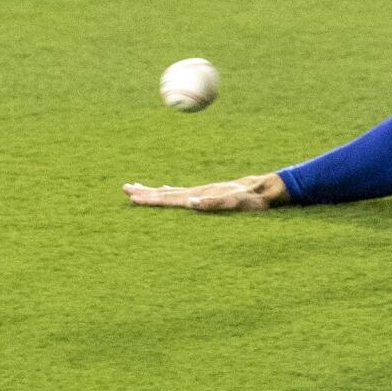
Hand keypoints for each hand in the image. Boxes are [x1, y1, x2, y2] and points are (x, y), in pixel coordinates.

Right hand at [123, 173, 289, 211]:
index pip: (170, 198)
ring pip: (173, 191)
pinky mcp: (210, 192)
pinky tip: (168, 190)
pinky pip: (184, 193)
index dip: (151, 198)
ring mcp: (204, 191)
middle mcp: (199, 191)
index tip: (132, 196)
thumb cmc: (253, 199)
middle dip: (145, 192)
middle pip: (166, 192)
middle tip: (124, 187)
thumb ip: (214, 203)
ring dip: (154, 191)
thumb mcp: (236, 203)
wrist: (267, 188)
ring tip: (139, 187)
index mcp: (200, 195)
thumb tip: (191, 202)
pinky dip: (171, 192)